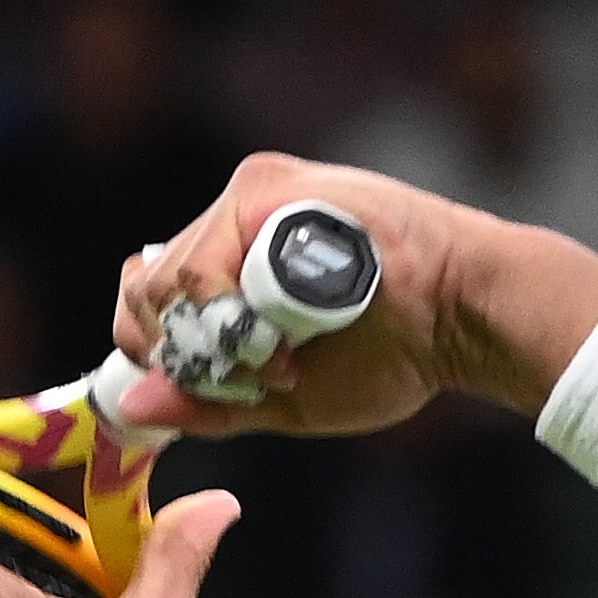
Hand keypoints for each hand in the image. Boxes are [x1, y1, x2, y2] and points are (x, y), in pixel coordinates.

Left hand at [111, 152, 597, 437]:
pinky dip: (231, 318)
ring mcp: (246, 199)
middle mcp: (232, 220)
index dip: (158, 347)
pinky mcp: (263, 188)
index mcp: (236, 259)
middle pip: (147, 286)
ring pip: (168, 278)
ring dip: (216, 340)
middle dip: (184, 351)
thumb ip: (213, 402)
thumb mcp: (288, 398)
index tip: (204, 383)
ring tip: (282, 363)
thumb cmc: (397, 353)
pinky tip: (283, 343)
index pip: (150, 293)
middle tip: (255, 378)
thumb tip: (135, 409)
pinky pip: (202, 264)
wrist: (462, 313)